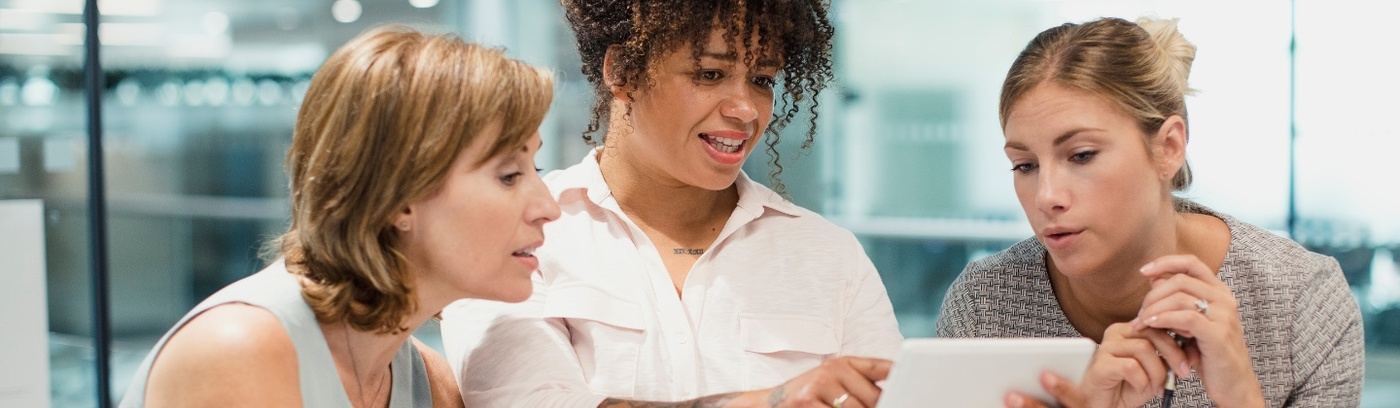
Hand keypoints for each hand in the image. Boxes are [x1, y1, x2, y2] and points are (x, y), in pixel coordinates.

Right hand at [759, 357, 891, 407]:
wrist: (770, 403)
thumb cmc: (809, 396)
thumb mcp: (834, 381)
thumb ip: (862, 383)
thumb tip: (895, 394)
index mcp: (843, 363)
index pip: (881, 368)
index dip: (900, 378)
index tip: (912, 391)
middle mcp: (831, 371)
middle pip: (873, 398)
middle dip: (879, 407)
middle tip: (891, 405)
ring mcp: (818, 388)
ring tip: (847, 407)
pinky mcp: (807, 403)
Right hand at [1005, 322, 1185, 407]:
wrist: (1104, 405)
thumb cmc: (1127, 387)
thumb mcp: (1156, 371)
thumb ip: (1169, 359)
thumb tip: (1193, 352)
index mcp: (1129, 330)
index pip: (1158, 324)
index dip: (1177, 339)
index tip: (1191, 356)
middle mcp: (1116, 333)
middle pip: (1153, 333)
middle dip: (1173, 354)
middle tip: (1182, 372)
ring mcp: (1106, 347)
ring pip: (1143, 349)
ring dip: (1157, 371)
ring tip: (1156, 386)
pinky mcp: (1101, 364)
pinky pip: (1131, 367)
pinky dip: (1141, 380)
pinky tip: (1139, 387)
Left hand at [1134, 255, 1263, 406]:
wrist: (1233, 384)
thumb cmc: (1208, 353)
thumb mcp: (1189, 323)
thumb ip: (1175, 300)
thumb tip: (1153, 279)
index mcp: (1219, 292)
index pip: (1191, 263)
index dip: (1165, 262)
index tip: (1142, 272)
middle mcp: (1224, 299)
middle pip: (1180, 280)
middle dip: (1153, 295)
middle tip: (1140, 313)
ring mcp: (1224, 316)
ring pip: (1180, 298)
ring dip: (1154, 309)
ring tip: (1141, 323)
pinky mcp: (1218, 334)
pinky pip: (1185, 318)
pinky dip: (1163, 319)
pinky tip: (1151, 325)